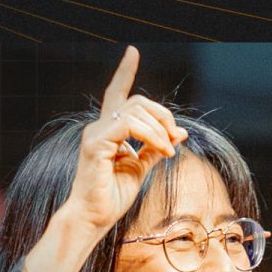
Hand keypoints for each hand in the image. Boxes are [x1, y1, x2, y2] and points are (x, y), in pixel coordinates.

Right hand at [64, 45, 187, 238]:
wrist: (92, 219)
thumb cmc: (110, 199)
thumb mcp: (139, 170)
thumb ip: (155, 149)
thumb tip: (179, 134)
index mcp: (106, 132)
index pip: (116, 95)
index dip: (124, 73)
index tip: (132, 52)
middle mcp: (98, 129)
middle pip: (137, 101)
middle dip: (162, 114)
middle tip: (174, 138)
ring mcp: (95, 134)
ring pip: (136, 111)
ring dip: (160, 129)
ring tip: (168, 150)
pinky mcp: (96, 144)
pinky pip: (130, 126)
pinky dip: (151, 136)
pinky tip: (162, 150)